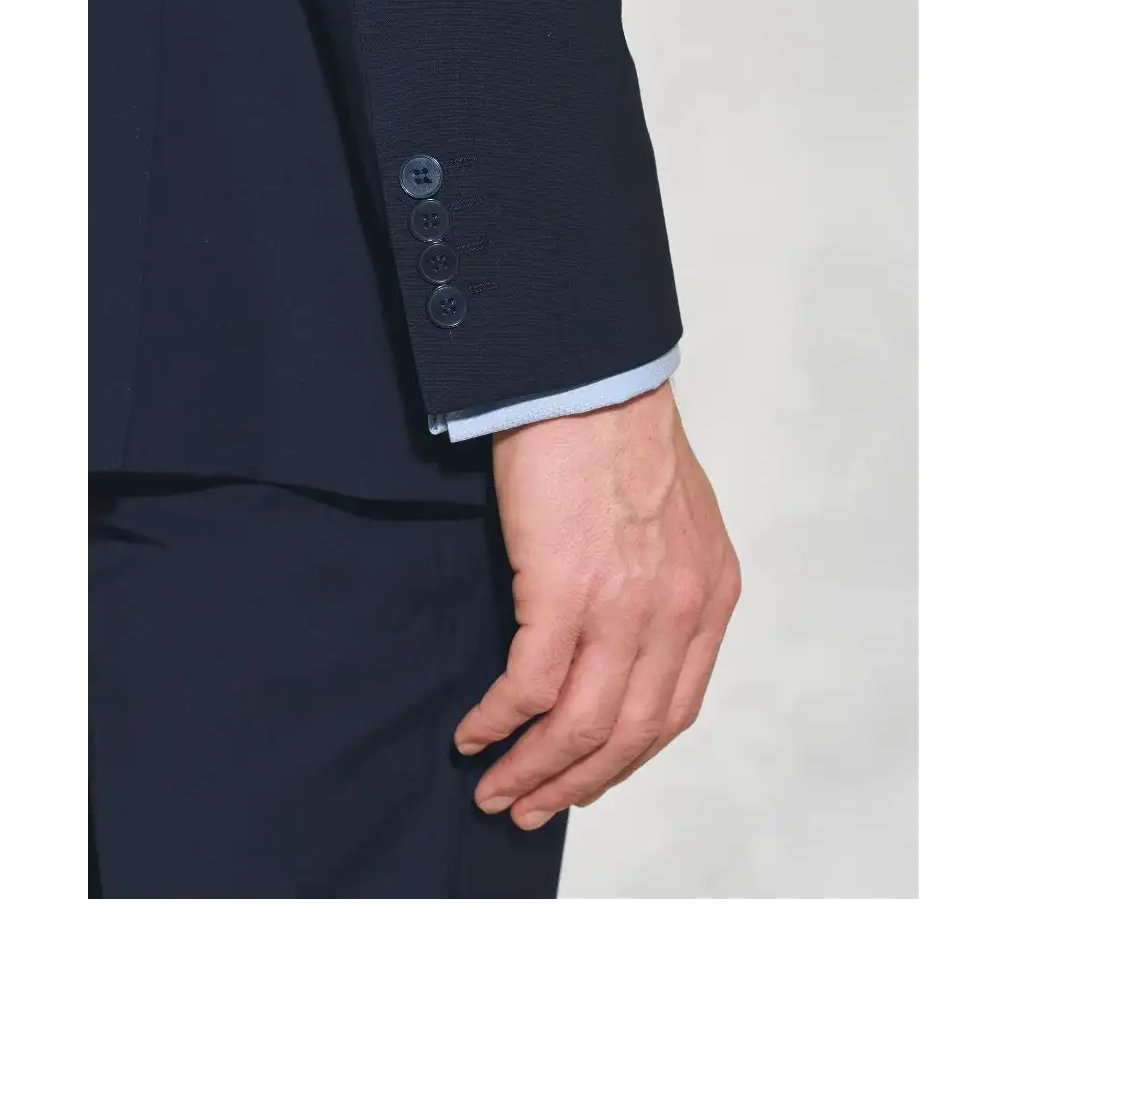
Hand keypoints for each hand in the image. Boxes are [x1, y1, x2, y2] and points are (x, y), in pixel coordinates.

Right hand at [453, 380, 739, 828]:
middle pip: (629, 735)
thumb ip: (665, 583)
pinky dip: (498, 721)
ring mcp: (625, 607)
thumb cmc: (618, 433)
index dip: (623, 759)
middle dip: (576, 783)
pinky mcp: (564, 592)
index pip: (672, 711)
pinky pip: (528, 687)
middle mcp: (679, 613)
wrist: (588, 378)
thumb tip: (623, 640)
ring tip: (497, 789)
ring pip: (579, 726)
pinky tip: (474, 732)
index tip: (584, 780)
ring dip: (533, 768)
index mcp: (711, 596)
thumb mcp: (674, 519)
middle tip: (531, 807)